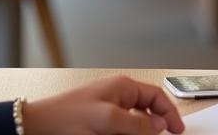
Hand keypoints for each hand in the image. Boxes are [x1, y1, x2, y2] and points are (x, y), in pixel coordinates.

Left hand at [21, 76, 185, 134]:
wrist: (40, 126)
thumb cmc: (67, 116)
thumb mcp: (107, 120)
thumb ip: (135, 122)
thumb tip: (158, 126)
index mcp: (122, 87)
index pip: (155, 96)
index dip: (169, 112)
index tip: (177, 130)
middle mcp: (117, 95)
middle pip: (147, 109)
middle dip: (157, 124)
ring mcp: (108, 108)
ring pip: (135, 121)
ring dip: (141, 131)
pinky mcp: (99, 122)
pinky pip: (121, 128)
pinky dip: (128, 134)